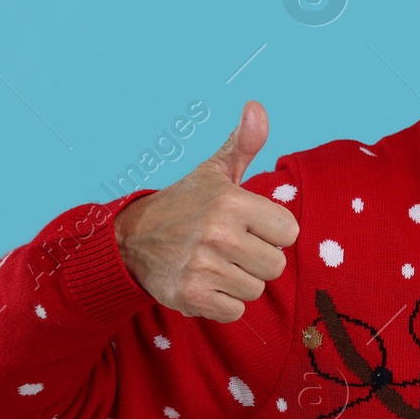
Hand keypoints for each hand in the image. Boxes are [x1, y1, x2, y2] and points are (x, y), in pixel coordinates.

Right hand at [113, 100, 298, 322]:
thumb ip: (244, 144)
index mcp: (232, 201)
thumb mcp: (215, 172)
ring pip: (256, 289)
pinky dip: (222, 303)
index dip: (271, 231)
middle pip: (275, 265)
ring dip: (239, 282)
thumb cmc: (185, 204)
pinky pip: (235, 311)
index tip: (247, 226)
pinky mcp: (191, 297)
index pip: (289, 232)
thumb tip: (257, 107)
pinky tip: (205, 283)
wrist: (130, 238)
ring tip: (214, 264)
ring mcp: (204, 267)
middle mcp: (218, 234)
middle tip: (229, 248)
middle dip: (257, 260)